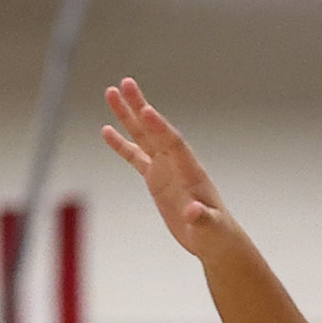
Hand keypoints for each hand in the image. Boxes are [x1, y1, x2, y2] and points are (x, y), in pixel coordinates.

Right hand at [102, 77, 236, 259]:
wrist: (213, 238)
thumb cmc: (215, 233)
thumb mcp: (209, 228)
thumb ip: (201, 218)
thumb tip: (193, 212)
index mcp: (191, 171)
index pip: (174, 144)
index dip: (160, 127)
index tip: (145, 110)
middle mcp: (177, 164)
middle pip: (155, 130)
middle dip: (140, 107)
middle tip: (126, 84)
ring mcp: (165, 168)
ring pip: (143, 136)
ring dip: (128, 115)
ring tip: (111, 93)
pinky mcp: (156, 178)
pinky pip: (135, 156)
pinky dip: (121, 144)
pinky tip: (106, 130)